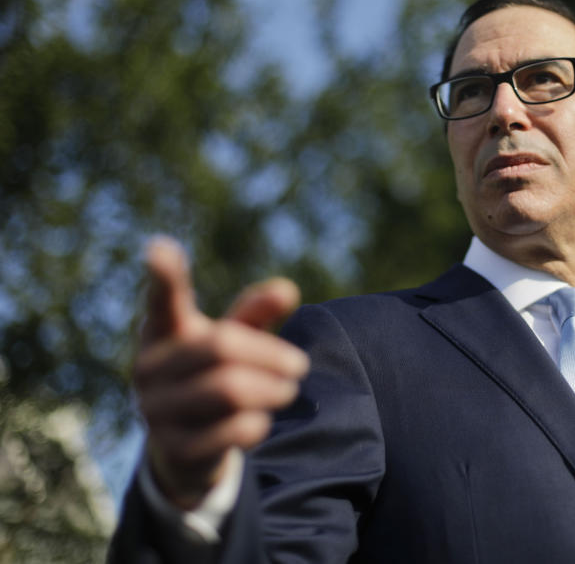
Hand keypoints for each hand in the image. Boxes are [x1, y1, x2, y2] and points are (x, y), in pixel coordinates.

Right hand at [133, 236, 308, 508]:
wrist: (184, 450)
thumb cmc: (211, 375)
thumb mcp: (233, 340)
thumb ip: (255, 314)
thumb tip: (288, 290)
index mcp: (163, 331)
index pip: (163, 300)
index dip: (163, 275)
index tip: (159, 247)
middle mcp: (149, 367)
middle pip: (222, 348)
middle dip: (271, 355)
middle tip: (301, 364)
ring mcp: (155, 410)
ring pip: (229, 390)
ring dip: (272, 389)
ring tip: (290, 390)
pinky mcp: (174, 450)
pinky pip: (230, 430)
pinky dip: (257, 423)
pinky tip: (262, 422)